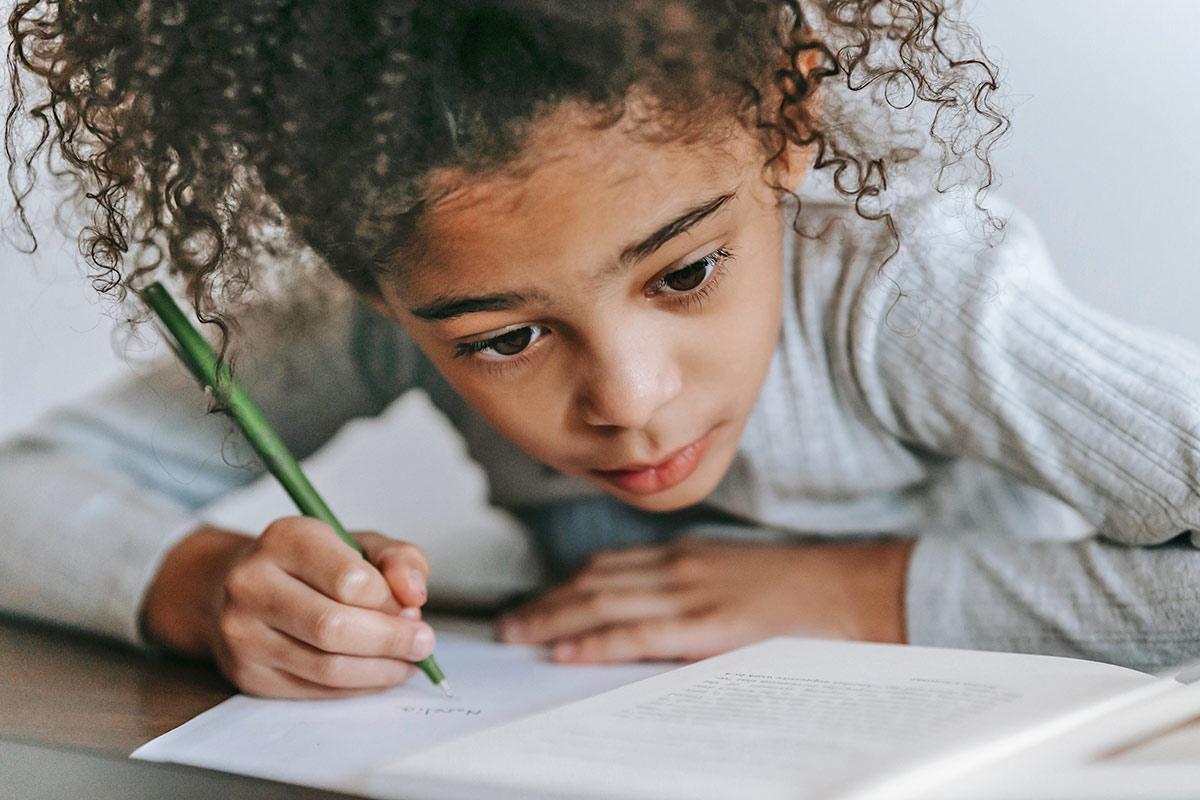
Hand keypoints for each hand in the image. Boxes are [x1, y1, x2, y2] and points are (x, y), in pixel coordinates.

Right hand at [141, 517, 434, 698]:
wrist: (236, 587)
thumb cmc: (311, 564)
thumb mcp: (359, 543)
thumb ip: (399, 559)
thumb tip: (415, 596)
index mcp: (286, 539)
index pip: (350, 580)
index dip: (391, 602)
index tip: (414, 610)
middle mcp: (253, 583)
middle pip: (334, 628)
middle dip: (391, 641)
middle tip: (423, 644)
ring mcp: (243, 632)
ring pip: (325, 667)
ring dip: (379, 670)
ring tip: (407, 662)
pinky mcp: (247, 673)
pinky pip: (314, 690)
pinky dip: (356, 687)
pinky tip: (376, 674)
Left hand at [496, 537, 912, 663]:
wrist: (853, 590)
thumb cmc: (802, 590)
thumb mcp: (736, 575)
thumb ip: (694, 585)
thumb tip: (656, 608)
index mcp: (687, 555)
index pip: (610, 566)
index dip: (566, 584)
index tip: (538, 599)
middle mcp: (680, 568)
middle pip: (595, 583)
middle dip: (548, 604)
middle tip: (509, 623)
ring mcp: (692, 595)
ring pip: (604, 604)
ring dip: (555, 621)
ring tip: (519, 635)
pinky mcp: (707, 626)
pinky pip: (638, 634)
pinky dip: (596, 643)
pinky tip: (567, 652)